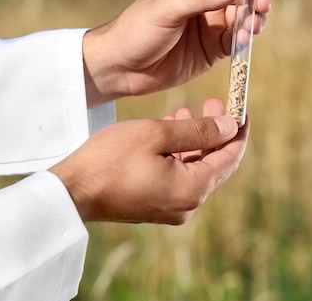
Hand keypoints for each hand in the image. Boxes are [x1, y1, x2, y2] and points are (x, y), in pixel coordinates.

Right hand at [49, 99, 248, 223]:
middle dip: (214, 132)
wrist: (72, 192)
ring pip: (195, 169)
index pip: (230, 157)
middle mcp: (187, 205)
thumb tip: (230, 126)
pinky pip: (178, 178)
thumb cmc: (110, 159)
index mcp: (192, 189)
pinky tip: (168, 133)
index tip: (240, 108)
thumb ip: (198, 130)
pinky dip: (179, 155)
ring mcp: (171, 209)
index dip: (238, 131)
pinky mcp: (155, 207)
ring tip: (183, 110)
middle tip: (210, 102)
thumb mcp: (157, 134)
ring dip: (194, 140)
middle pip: (214, 164)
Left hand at [83, 0, 271, 106]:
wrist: (121, 68)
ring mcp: (211, 22)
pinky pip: (236, 39)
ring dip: (253, 19)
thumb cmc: (135, 30)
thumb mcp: (166, 9)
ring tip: (253, 27)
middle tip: (262, 6)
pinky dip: (244, 39)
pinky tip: (244, 41)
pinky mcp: (213, 47)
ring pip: (243, 16)